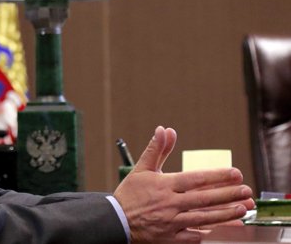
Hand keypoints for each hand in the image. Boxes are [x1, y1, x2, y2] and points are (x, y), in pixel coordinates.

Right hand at [113, 126, 254, 242]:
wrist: (115, 221)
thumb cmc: (129, 194)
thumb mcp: (141, 168)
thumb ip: (156, 149)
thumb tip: (165, 130)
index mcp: (164, 185)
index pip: (196, 179)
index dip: (217, 176)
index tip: (235, 173)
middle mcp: (170, 204)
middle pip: (204, 198)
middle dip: (228, 194)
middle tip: (246, 190)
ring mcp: (171, 222)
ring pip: (203, 218)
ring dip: (225, 214)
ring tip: (242, 209)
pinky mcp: (171, 238)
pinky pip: (193, 236)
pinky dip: (208, 233)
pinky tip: (223, 229)